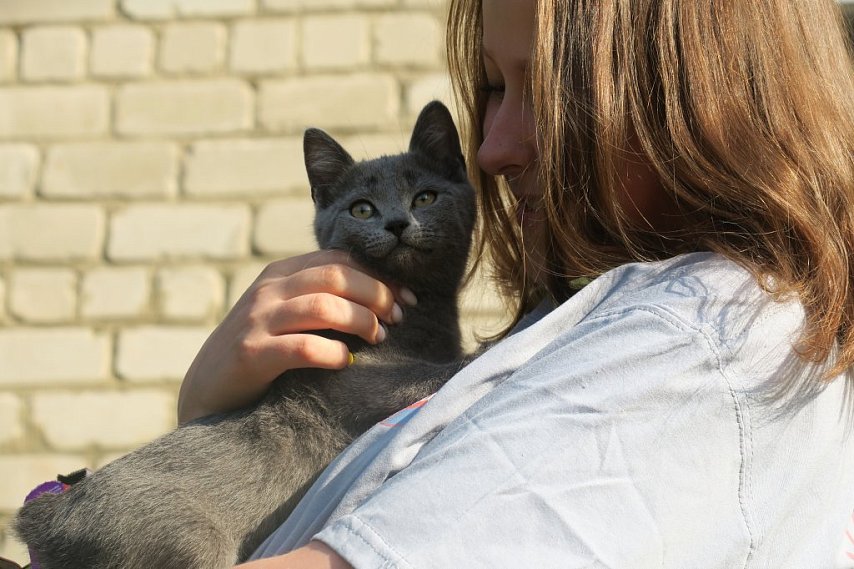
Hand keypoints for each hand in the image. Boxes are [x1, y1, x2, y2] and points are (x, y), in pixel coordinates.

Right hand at [177, 250, 413, 423]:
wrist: (204, 393)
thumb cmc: (258, 354)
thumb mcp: (284, 315)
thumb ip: (318, 300)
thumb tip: (382, 300)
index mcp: (280, 274)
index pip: (340, 259)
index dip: (380, 276)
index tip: (408, 298)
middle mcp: (268, 290)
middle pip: (337, 276)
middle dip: (378, 295)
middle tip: (398, 319)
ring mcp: (257, 321)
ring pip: (325, 306)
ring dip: (362, 321)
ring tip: (379, 339)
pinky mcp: (250, 354)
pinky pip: (304, 347)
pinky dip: (334, 354)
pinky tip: (346, 362)